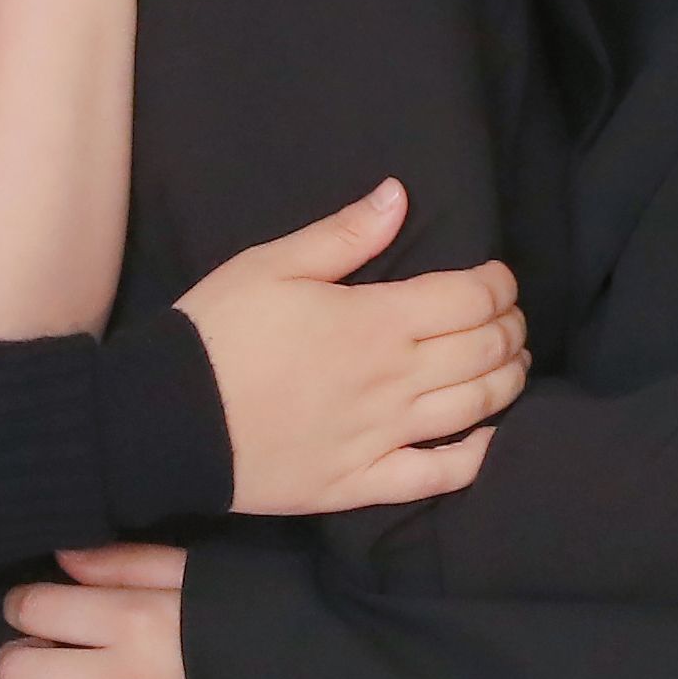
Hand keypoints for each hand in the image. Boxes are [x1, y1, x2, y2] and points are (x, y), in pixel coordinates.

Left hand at [0, 541, 211, 678]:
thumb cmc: (260, 626)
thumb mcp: (203, 578)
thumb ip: (129, 564)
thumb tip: (61, 559)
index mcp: (135, 621)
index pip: (34, 609)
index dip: (25, 605)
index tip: (39, 610)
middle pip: (17, 674)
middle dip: (21, 659)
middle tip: (48, 656)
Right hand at [174, 178, 525, 510]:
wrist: (165, 420)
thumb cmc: (216, 333)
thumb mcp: (271, 265)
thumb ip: (344, 234)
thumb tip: (398, 195)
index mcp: (376, 322)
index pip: (470, 298)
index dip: (499, 284)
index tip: (500, 278)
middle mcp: (393, 381)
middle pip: (484, 351)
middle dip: (511, 328)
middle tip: (511, 318)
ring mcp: (382, 436)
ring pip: (475, 408)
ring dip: (508, 381)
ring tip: (512, 364)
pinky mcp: (362, 483)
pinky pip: (438, 476)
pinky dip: (475, 456)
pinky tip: (486, 437)